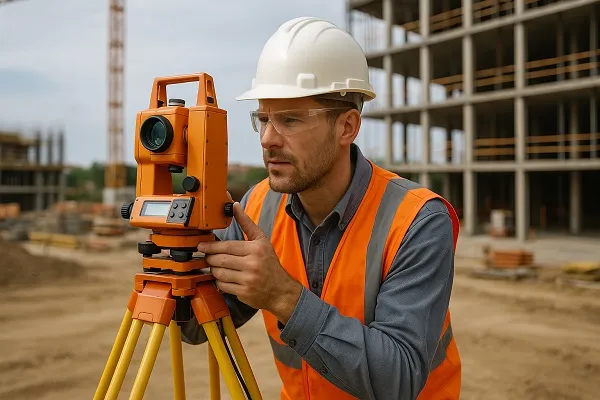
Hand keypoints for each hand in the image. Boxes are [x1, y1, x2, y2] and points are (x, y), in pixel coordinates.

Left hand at [197, 202, 302, 323]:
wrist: (280, 289)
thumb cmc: (269, 263)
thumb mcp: (261, 240)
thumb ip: (246, 223)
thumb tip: (234, 205)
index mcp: (256, 249)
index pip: (227, 246)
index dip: (211, 246)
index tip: (202, 245)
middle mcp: (253, 264)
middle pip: (220, 260)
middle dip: (210, 258)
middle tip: (207, 256)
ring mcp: (248, 280)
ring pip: (219, 273)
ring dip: (213, 269)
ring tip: (216, 266)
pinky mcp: (244, 292)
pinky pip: (223, 285)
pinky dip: (219, 281)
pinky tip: (223, 278)